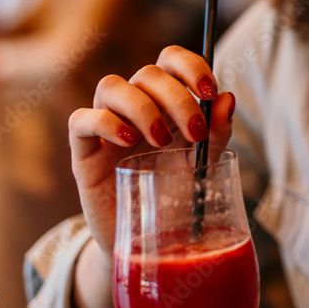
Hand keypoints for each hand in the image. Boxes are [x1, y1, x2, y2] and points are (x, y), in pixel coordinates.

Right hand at [68, 46, 234, 260]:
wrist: (148, 246)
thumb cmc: (175, 198)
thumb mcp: (202, 164)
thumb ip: (216, 132)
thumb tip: (227, 99)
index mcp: (165, 102)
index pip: (171, 60)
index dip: (190, 65)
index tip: (210, 89)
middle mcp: (134, 106)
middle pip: (147, 74)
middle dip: (176, 97)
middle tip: (195, 131)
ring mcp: (106, 126)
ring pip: (112, 86)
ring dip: (142, 107)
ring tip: (161, 141)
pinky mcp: (83, 152)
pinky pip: (81, 120)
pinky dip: (104, 123)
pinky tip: (127, 141)